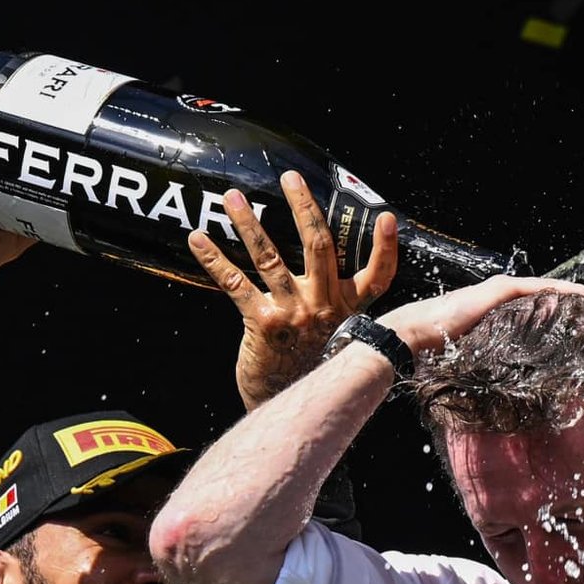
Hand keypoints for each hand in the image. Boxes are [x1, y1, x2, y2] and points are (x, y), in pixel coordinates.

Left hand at [189, 173, 398, 410]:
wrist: (287, 405)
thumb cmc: (310, 365)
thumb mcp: (337, 335)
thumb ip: (335, 304)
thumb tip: (324, 266)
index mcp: (348, 308)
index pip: (376, 276)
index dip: (384, 247)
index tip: (386, 216)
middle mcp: (324, 306)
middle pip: (319, 246)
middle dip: (304, 207)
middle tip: (291, 178)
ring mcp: (293, 312)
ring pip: (271, 256)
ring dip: (249, 224)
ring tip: (232, 198)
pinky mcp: (263, 322)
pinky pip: (235, 283)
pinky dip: (214, 258)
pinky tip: (197, 239)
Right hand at [380, 274, 583, 356]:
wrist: (415, 333)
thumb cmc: (438, 348)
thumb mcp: (476, 354)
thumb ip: (494, 358)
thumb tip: (511, 382)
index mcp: (498, 310)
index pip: (536, 306)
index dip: (561, 309)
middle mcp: (502, 295)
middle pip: (546, 296)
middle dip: (573, 300)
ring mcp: (502, 289)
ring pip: (548, 290)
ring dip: (576, 294)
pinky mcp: (502, 290)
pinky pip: (542, 289)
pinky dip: (566, 291)